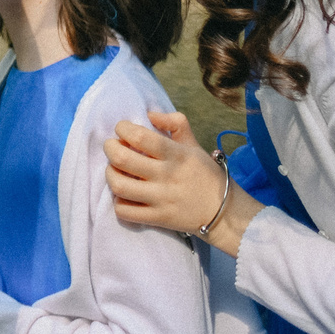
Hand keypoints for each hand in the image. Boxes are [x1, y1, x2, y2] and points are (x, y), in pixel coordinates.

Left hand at [105, 109, 260, 255]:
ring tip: (115, 170)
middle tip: (112, 146)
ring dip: (110, 174)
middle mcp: (167, 176)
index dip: (123, 129)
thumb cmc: (204, 174)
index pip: (140, 136)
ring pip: (119, 185)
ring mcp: (161, 199)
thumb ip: (175, 123)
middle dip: (109, 148)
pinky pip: (125, 212)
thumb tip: (149, 114)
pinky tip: (123, 195)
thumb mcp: (194, 145)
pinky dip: (118, 202)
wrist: (225, 212)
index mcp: (176, 155)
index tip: (122, 129)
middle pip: (122, 158)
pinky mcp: (158, 219)